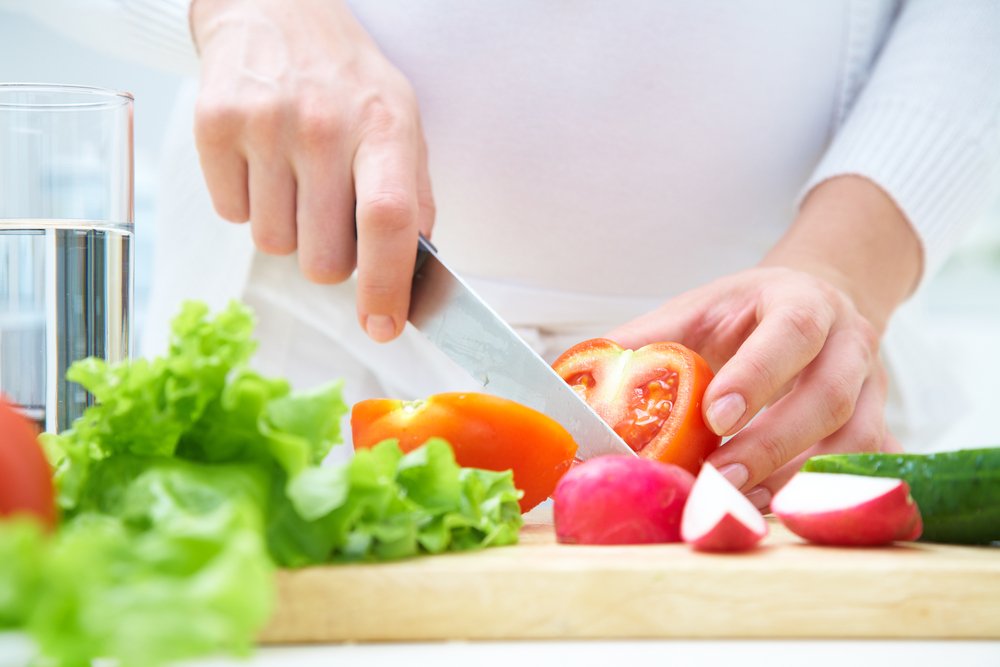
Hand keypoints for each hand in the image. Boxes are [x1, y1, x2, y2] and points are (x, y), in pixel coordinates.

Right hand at [190, 0, 433, 341]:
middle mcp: (323, 125)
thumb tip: (411, 275)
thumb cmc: (346, 79)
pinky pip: (231, 215)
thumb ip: (412, 198)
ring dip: (287, 230)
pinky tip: (263, 163)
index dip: (386, 286)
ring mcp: (265, 124)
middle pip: (323, 257)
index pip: (387, 221)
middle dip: (330, 260)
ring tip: (296, 177)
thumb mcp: (401, 124)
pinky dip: (248, 204)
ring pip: (273, 245)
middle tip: (331, 219)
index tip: (384, 325)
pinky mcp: (214, 126)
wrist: (276, 11)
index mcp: (383, 127)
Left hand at [607, 176, 921, 509]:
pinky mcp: (878, 424)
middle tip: (717, 481)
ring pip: (854, 441)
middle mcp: (847, 342)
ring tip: (738, 505)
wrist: (818, 302)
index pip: (791, 332)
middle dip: (772, 445)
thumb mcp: (696, 311)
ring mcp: (873, 386)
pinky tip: (774, 509)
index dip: (757, 377)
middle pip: (828, 396)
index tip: (715, 418)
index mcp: (800, 302)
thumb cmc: (747, 313)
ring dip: (795, 479)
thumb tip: (568, 382)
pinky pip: (864, 467)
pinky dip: (823, 494)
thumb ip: (642, 344)